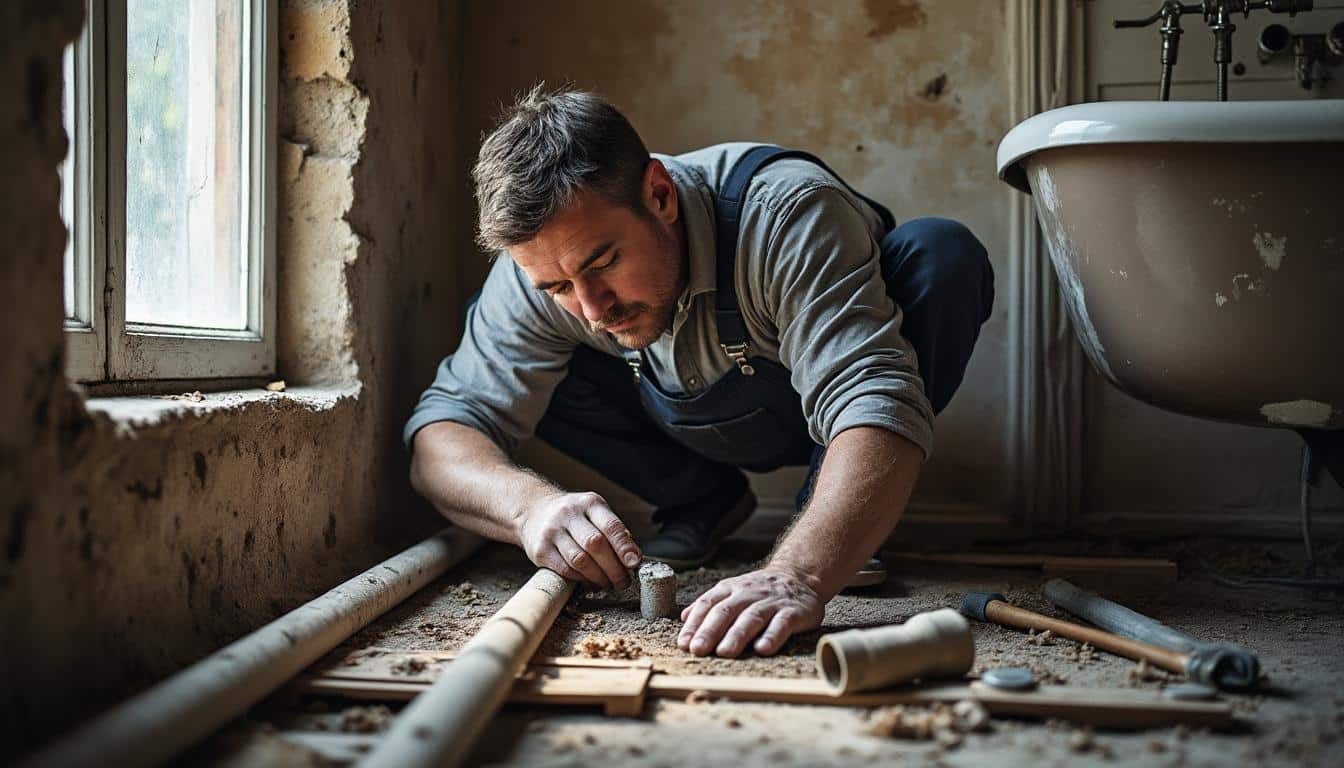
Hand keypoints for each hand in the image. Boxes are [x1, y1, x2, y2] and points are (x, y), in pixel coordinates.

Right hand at [516, 491, 641, 588]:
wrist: (533, 510)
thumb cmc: (573, 517)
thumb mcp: (594, 513)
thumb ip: (613, 532)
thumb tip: (632, 558)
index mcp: (589, 503)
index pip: (610, 525)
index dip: (624, 546)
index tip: (634, 563)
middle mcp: (569, 514)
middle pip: (595, 544)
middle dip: (613, 568)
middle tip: (623, 582)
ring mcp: (552, 531)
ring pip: (579, 560)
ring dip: (598, 577)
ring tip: (608, 584)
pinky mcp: (540, 549)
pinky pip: (565, 569)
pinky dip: (581, 579)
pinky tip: (589, 582)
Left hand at [677, 566, 823, 657]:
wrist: (799, 576)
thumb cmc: (759, 591)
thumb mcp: (732, 590)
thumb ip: (710, 604)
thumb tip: (683, 618)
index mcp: (730, 589)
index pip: (708, 605)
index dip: (694, 624)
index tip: (683, 644)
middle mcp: (748, 594)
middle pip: (726, 611)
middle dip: (710, 631)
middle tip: (697, 650)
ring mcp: (771, 603)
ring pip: (751, 618)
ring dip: (736, 635)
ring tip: (724, 652)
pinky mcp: (793, 612)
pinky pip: (781, 624)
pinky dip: (772, 637)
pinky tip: (762, 649)